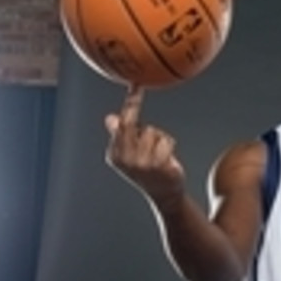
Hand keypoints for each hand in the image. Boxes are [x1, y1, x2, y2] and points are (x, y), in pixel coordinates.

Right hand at [105, 85, 184, 206]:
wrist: (165, 196)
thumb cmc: (148, 172)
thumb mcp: (130, 154)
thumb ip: (121, 136)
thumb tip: (110, 118)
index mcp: (114, 154)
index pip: (122, 123)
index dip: (131, 104)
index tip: (137, 84)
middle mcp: (125, 159)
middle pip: (138, 126)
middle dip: (147, 132)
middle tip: (153, 143)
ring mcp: (141, 163)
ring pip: (154, 132)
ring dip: (160, 140)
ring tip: (160, 157)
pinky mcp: (159, 166)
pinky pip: (166, 141)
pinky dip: (169, 147)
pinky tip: (168, 161)